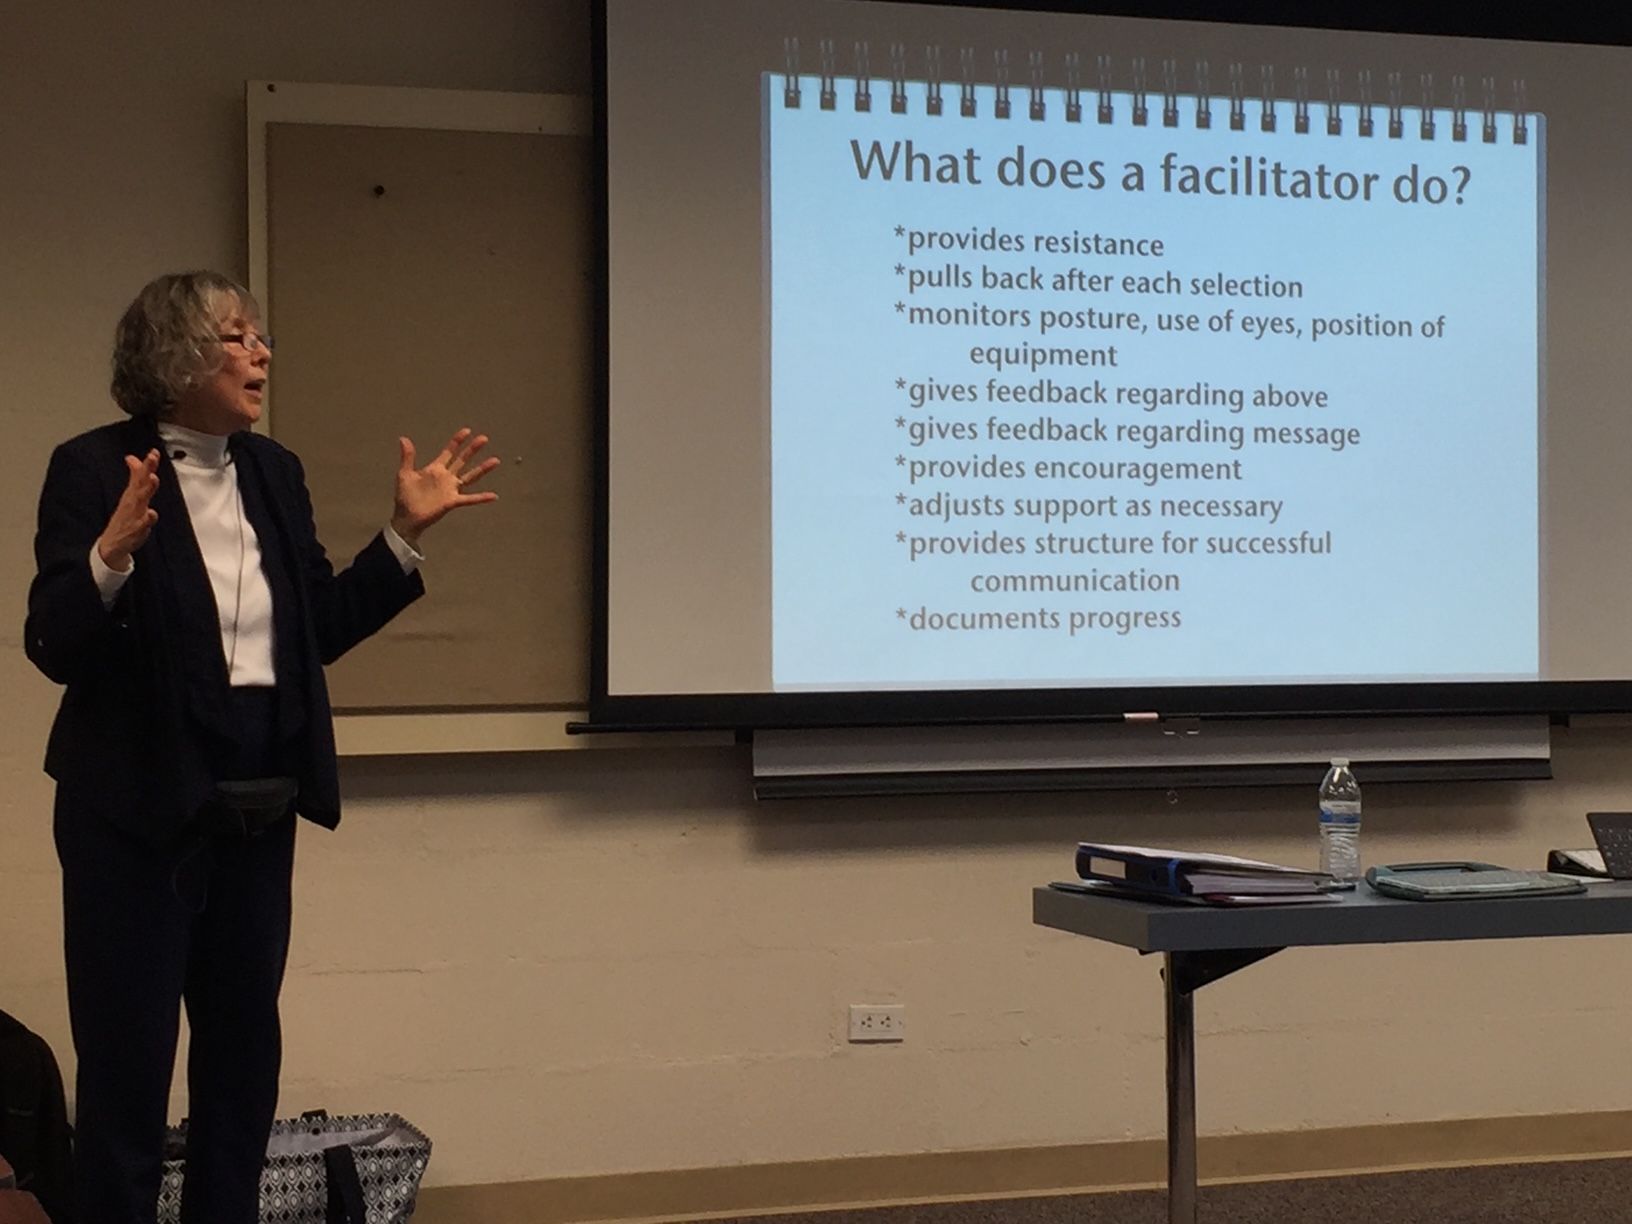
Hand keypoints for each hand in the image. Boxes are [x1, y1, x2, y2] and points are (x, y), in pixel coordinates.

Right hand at [97, 449, 159, 570]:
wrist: (112, 545)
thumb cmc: (125, 518)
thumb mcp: (130, 495)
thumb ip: (135, 477)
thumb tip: (132, 458)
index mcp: (132, 494)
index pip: (140, 475)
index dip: (147, 464)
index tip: (154, 451)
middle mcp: (133, 502)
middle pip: (140, 483)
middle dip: (147, 470)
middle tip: (152, 457)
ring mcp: (134, 515)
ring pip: (141, 500)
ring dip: (147, 489)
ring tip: (153, 478)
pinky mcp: (135, 529)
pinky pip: (142, 524)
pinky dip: (147, 518)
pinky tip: (152, 514)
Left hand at [390, 428, 498, 546]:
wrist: (406, 517)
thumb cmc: (405, 497)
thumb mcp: (405, 474)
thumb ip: (407, 457)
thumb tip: (403, 438)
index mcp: (435, 469)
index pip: (449, 452)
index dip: (457, 441)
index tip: (467, 431)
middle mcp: (446, 477)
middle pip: (463, 460)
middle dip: (473, 449)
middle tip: (484, 438)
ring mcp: (451, 489)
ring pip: (471, 476)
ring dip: (483, 469)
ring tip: (495, 460)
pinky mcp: (452, 501)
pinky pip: (470, 499)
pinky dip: (481, 498)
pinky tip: (493, 496)